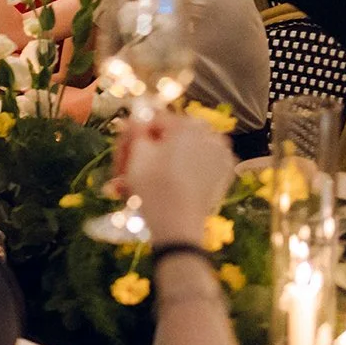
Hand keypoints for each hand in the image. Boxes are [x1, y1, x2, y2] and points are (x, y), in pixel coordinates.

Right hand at [116, 111, 234, 248]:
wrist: (179, 228)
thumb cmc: (154, 190)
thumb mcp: (136, 155)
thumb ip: (135, 129)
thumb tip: (136, 116)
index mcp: (188, 124)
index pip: (152, 121)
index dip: (132, 140)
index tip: (121, 159)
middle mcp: (210, 133)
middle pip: (169, 136)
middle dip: (146, 154)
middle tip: (127, 174)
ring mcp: (221, 153)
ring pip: (182, 150)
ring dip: (160, 163)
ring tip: (142, 184)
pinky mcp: (225, 172)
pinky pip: (197, 163)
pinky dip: (181, 170)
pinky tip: (164, 185)